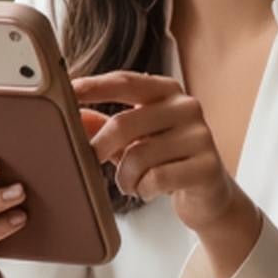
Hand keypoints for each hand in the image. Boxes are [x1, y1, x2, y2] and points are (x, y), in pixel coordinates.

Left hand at [73, 73, 260, 275]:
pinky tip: (148, 190)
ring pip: (139, 155)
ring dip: (124, 177)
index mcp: (167, 91)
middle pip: (124, 123)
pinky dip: (143, 189)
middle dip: (99, 148)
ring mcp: (200, 136)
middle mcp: (186, 107)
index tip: (66, 92)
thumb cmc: (167, 161)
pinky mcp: (207, 166)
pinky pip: (157, 178)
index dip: (93, 86)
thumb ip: (105, 126)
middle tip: (90, 162)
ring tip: (129, 183)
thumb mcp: (133, 140)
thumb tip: (75, 116)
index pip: (124, 81)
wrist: (210, 196)